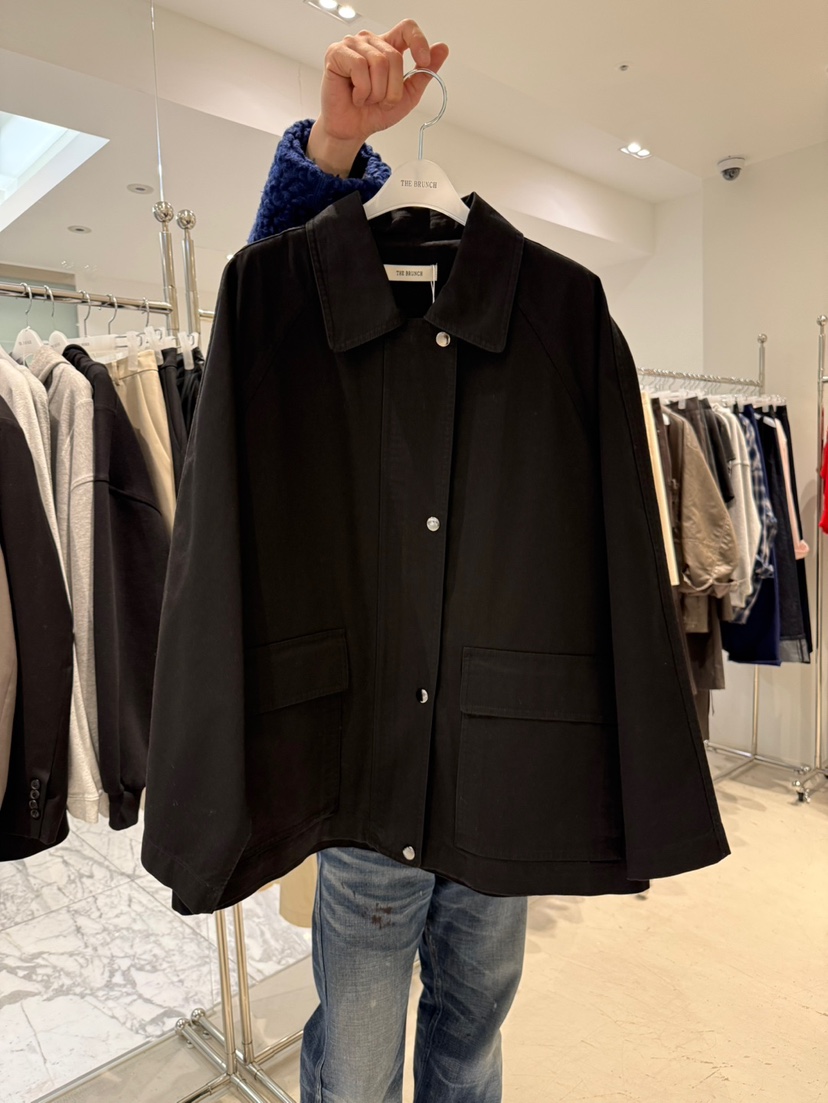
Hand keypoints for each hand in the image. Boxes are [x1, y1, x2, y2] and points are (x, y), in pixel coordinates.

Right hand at [307, 19, 448, 176]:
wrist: (352, 130)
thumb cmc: (375, 112)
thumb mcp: (407, 95)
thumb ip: (424, 73)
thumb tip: (442, 48)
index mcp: (388, 48)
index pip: (407, 28)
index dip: (418, 41)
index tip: (424, 61)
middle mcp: (370, 42)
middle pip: (394, 56)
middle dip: (392, 88)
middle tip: (381, 101)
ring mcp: (352, 45)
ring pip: (378, 63)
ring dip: (376, 92)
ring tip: (366, 99)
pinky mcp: (336, 53)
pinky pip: (359, 67)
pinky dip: (362, 90)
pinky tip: (355, 96)